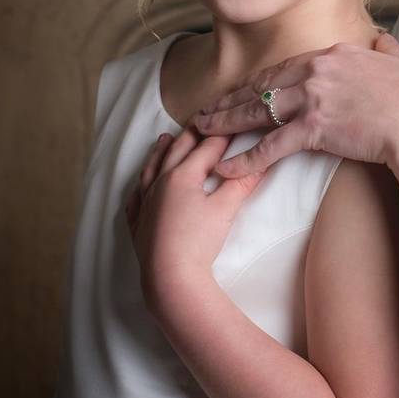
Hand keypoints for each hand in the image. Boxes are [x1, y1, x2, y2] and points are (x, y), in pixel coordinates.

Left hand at [125, 128, 265, 315]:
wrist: (171, 277)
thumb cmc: (198, 241)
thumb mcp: (226, 209)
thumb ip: (242, 183)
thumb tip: (263, 163)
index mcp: (182, 176)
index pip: (206, 149)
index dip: (221, 135)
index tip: (232, 122)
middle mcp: (159, 183)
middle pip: (175, 152)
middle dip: (189, 135)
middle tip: (199, 121)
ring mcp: (145, 203)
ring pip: (151, 170)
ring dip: (159, 152)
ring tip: (163, 139)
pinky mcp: (138, 223)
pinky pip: (135, 198)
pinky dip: (140, 187)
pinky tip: (141, 186)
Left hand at [190, 33, 398, 177]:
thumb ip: (388, 51)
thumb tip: (384, 41)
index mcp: (335, 54)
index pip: (285, 68)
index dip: (258, 82)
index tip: (240, 92)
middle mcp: (317, 70)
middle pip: (262, 85)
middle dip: (230, 99)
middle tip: (206, 110)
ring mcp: (314, 98)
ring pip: (257, 111)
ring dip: (225, 122)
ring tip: (201, 132)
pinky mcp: (315, 129)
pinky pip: (270, 146)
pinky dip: (245, 158)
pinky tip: (224, 168)